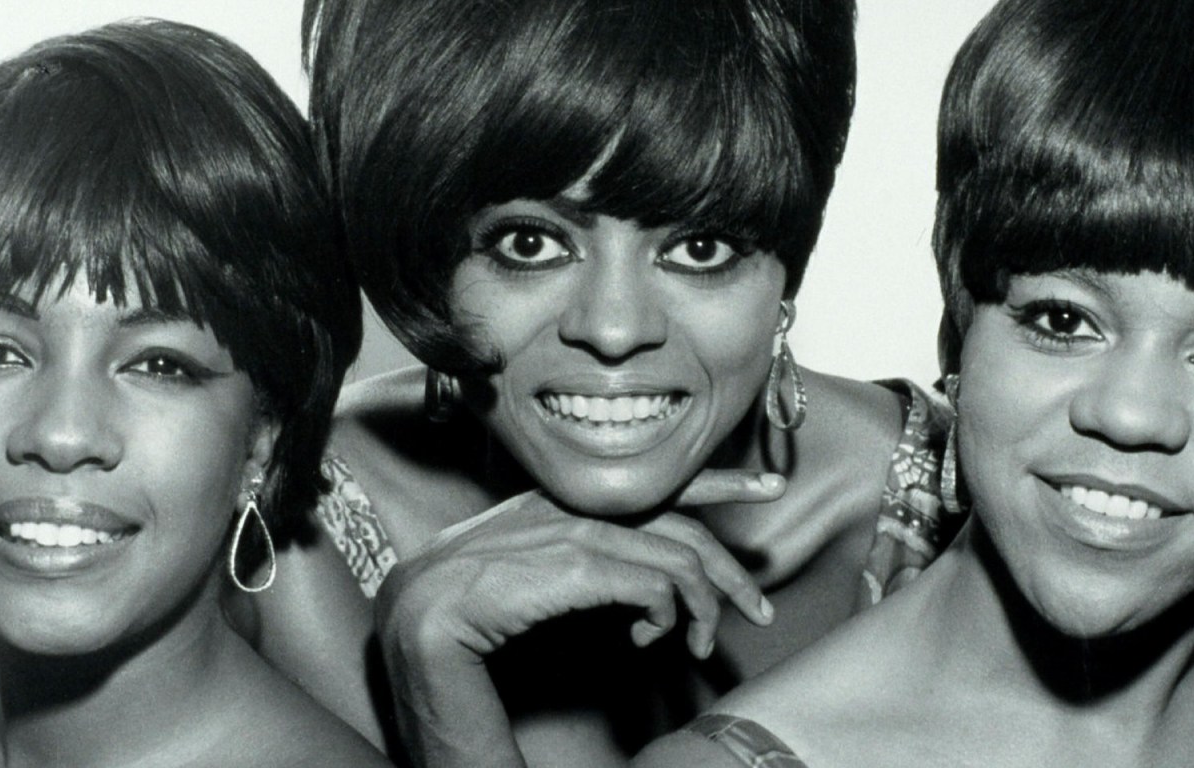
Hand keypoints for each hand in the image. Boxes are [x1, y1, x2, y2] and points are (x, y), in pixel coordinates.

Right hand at [376, 469, 784, 664]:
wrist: (425, 612)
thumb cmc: (475, 597)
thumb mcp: (540, 566)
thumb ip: (585, 559)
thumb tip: (636, 585)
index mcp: (572, 496)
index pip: (663, 480)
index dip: (721, 480)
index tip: (767, 485)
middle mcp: (581, 503)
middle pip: (686, 525)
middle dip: (732, 571)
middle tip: (760, 609)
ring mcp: (581, 530)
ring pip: (679, 560)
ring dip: (702, 610)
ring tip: (699, 646)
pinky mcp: (581, 565)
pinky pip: (655, 588)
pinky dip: (664, 619)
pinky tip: (647, 641)